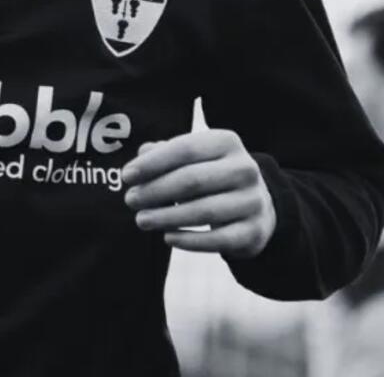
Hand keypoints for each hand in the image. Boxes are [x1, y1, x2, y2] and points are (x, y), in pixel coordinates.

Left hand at [122, 129, 275, 257]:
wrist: (256, 205)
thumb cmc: (211, 175)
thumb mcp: (193, 157)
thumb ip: (165, 152)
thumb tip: (141, 154)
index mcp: (227, 142)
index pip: (185, 149)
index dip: (152, 163)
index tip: (127, 176)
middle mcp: (245, 169)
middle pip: (192, 180)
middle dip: (155, 191)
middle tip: (130, 200)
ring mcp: (253, 201)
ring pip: (204, 211)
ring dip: (167, 217)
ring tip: (142, 220)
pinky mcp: (254, 231)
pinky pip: (218, 239)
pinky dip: (189, 241)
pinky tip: (168, 237)